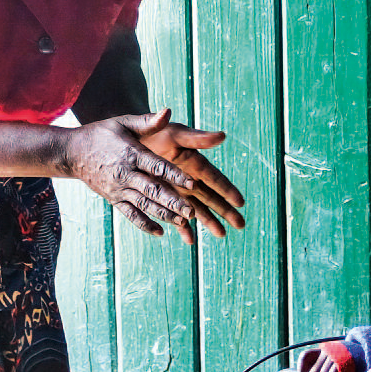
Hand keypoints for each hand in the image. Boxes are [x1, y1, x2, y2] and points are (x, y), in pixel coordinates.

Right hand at [65, 110, 244, 241]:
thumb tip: (168, 112)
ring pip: (144, 205)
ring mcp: (119, 189)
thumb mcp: (123, 122)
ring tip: (183, 222)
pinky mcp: (113, 199)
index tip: (192, 183)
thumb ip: (148, 121)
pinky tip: (160, 232)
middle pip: (152, 190)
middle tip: (192, 212)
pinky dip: (144, 224)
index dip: (174, 175)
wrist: (72, 152)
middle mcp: (125, 174)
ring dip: (164, 215)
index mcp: (131, 154)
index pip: (156, 166)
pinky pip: (130, 214)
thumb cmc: (102, 134)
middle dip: (173, 202)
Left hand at [135, 110, 246, 232]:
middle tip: (241, 224)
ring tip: (222, 235)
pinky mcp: (163, 196)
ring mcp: (176, 189)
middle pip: (210, 196)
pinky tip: (189, 240)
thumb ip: (196, 137)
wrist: (129, 137)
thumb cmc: (154, 131)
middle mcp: (188, 177)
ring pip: (196, 208)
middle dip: (225, 210)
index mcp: (194, 161)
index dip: (227, 190)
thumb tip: (222, 135)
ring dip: (208, 222)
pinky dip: (181, 227)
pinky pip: (174, 214)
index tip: (240, 202)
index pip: (214, 178)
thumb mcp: (174, 132)